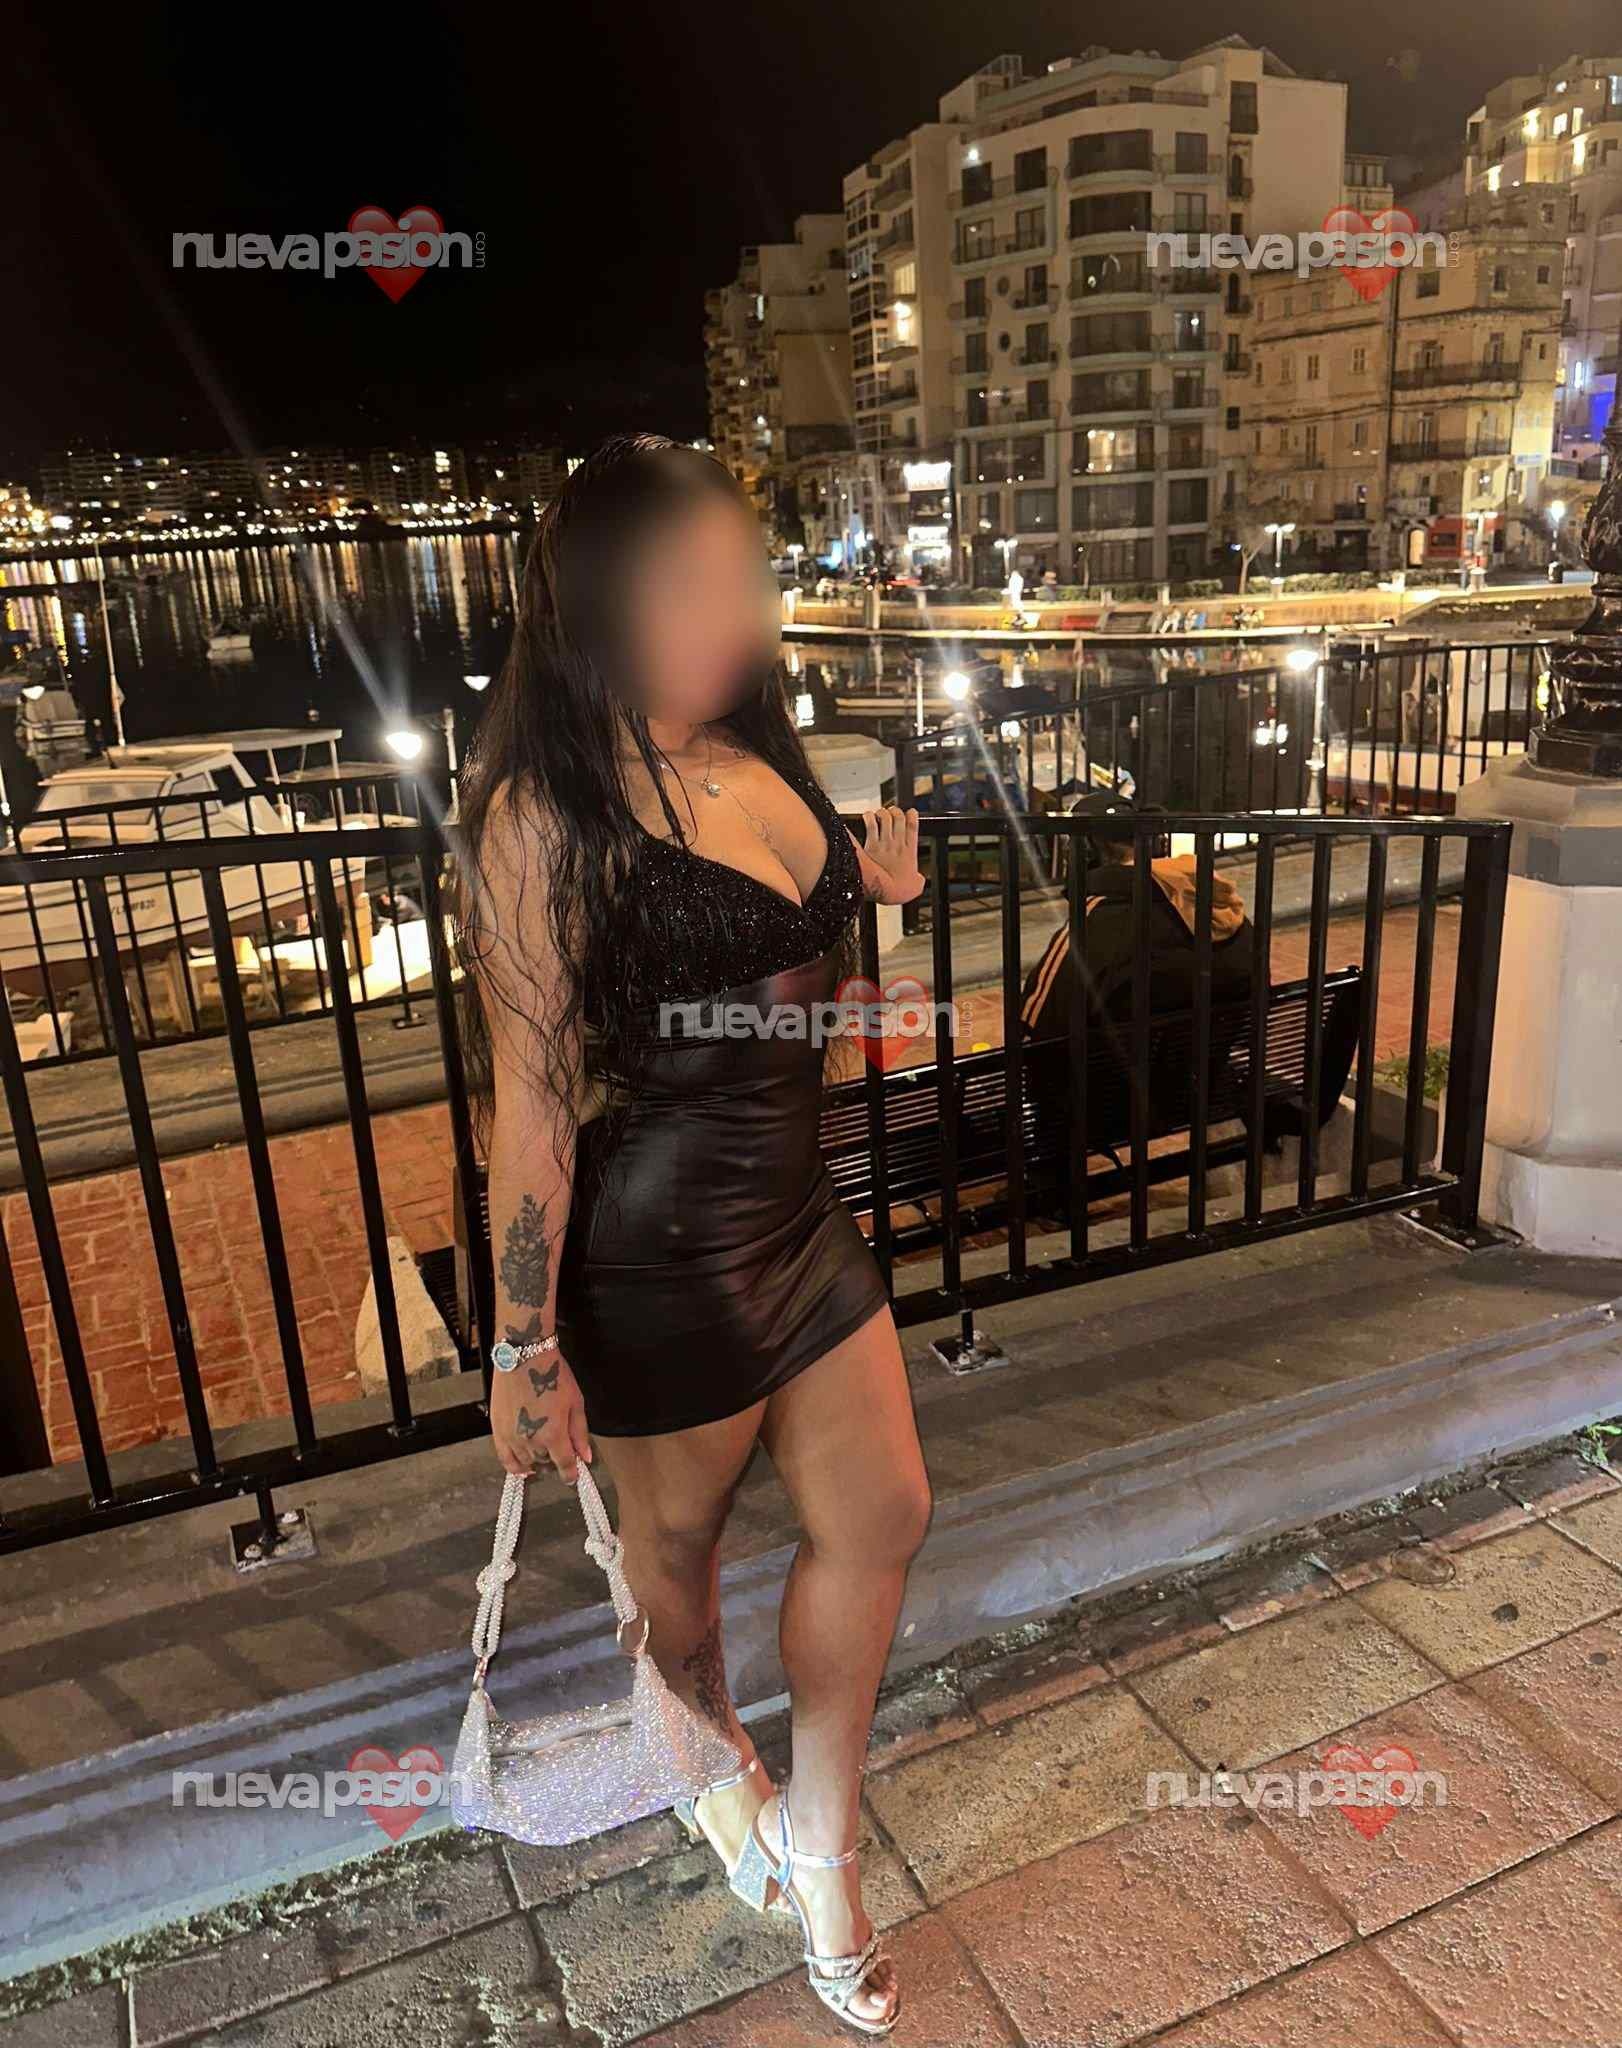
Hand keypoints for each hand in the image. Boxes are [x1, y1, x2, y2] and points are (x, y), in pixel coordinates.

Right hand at [489, 1349, 591, 1482]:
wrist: (524, 1357)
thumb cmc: (552, 1375)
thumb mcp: (575, 1402)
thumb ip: (580, 1433)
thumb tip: (585, 1456)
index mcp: (553, 1435)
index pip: (564, 1466)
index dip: (571, 1474)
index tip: (574, 1476)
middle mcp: (531, 1441)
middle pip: (546, 1463)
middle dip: (555, 1461)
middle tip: (560, 1452)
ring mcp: (512, 1437)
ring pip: (527, 1462)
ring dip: (538, 1461)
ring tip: (544, 1452)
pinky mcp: (498, 1431)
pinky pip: (505, 1459)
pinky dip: (515, 1467)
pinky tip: (523, 1468)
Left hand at [855, 806, 923, 905]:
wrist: (883, 888)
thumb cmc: (897, 889)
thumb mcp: (916, 886)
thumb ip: (918, 879)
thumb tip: (918, 880)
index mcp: (909, 851)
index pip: (913, 827)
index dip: (912, 816)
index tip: (911, 812)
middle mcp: (897, 843)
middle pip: (899, 817)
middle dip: (896, 811)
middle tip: (893, 811)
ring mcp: (884, 842)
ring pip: (885, 817)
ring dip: (882, 813)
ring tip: (880, 814)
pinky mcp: (871, 844)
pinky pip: (870, 824)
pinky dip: (868, 817)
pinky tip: (868, 817)